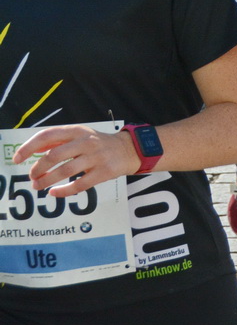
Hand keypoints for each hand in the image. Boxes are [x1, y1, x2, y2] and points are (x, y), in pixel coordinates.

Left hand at [14, 125, 139, 196]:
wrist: (130, 149)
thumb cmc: (99, 144)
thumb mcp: (80, 135)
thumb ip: (57, 140)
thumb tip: (32, 150)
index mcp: (77, 131)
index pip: (47, 136)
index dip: (28, 148)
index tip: (17, 159)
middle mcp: (86, 142)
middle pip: (54, 155)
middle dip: (38, 168)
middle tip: (32, 177)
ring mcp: (96, 157)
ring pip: (65, 171)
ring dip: (47, 181)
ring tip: (38, 186)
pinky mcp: (104, 172)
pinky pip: (79, 185)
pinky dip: (63, 191)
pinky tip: (54, 193)